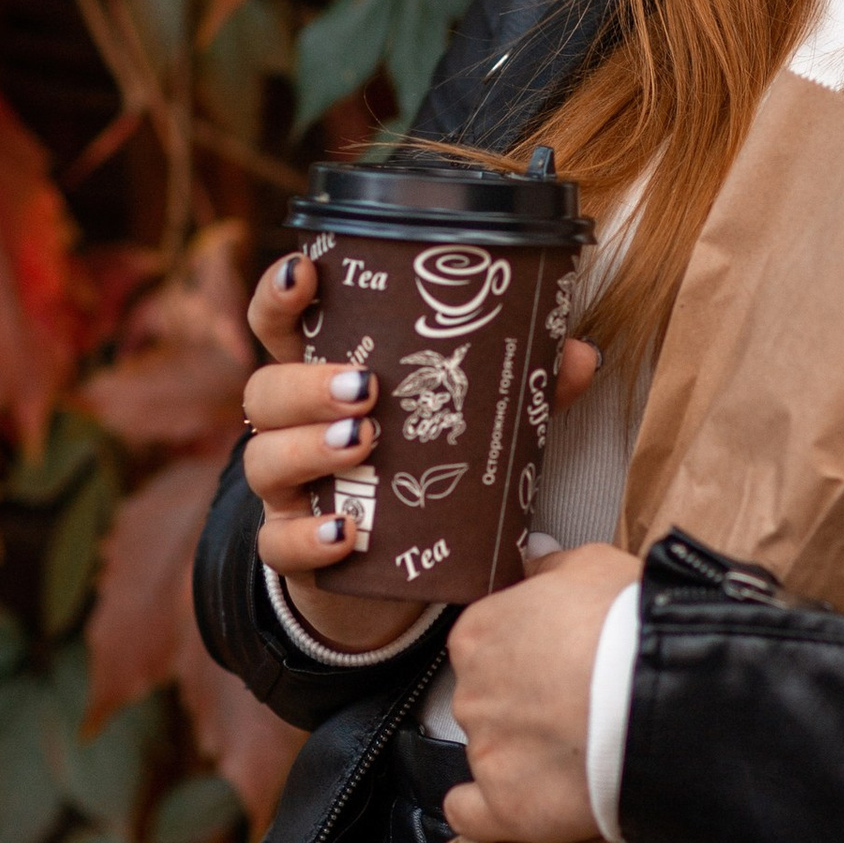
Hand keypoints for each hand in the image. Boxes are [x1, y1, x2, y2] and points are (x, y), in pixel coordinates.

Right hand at [244, 253, 599, 654]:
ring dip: (310, 448)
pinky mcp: (290, 549)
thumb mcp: (462, 420)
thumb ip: (517, 386)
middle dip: (307, 383)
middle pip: (264, 391)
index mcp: (320, 375)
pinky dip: (308, 538)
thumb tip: (580, 355)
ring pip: (263, 461)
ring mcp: (286, 490)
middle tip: (367, 386)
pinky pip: (278, 545)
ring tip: (365, 443)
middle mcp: (290, 427)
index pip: (278, 325)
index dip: (280, 296)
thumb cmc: (418, 467)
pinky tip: (346, 533)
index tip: (306, 274)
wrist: (391, 568)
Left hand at [442, 542, 641, 842]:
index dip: (529, 652)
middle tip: (579, 703)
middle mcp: (471, 691)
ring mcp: (486, 751)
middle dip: (526, 702)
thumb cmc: (634, 624)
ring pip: (492, 751)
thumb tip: (535, 561)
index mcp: (481, 632)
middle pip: (489, 698)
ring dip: (525, 752)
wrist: (664, 693)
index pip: (488, 643)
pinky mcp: (507, 806)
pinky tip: (512, 800)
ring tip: (582, 749)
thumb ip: (552, 568)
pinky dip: (484, 811)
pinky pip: (473, 814)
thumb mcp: (596, 566)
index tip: (561, 660)